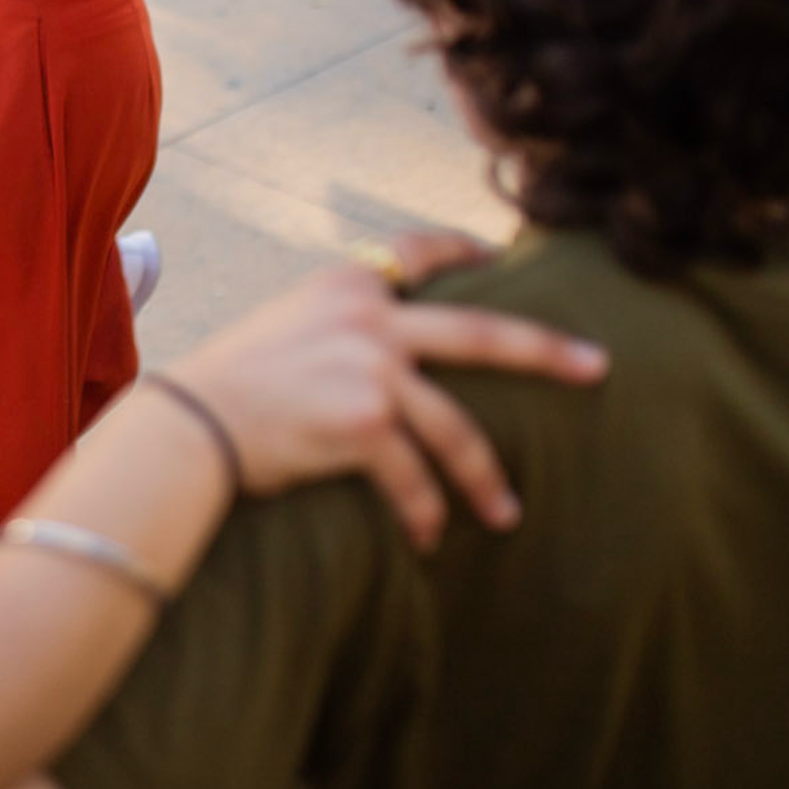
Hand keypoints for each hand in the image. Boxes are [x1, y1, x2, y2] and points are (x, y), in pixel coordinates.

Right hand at [160, 229, 608, 550]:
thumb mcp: (284, 322)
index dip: (467, 252)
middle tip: (598, 367)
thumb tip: (391, 353)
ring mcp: (373, 369)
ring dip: (484, 478)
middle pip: (482, 334)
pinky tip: (426, 536)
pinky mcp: (366, 423)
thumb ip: (339, 324)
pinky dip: (423, 511)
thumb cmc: (226, 382)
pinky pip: (415, 477)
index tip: (502, 259)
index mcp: (346, 283)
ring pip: (457, 430)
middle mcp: (368, 317)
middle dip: (548, 351)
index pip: (421, 253)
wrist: (190, 422)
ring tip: (505, 512)